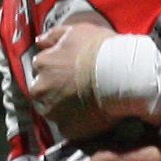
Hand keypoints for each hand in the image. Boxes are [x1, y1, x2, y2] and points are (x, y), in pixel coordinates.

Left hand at [23, 11, 119, 142]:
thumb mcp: (77, 31)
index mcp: (42, 64)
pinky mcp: (67, 129)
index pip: (41, 68)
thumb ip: (54, 35)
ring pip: (54, 112)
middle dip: (56, 91)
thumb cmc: (100, 49)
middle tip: (78, 89)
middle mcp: (40, 89)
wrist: (121, 75)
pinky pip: (69, 128)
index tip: (71, 71)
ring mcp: (52, 111)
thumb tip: (39, 41)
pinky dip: (77, 124)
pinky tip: (91, 117)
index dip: (57, 70)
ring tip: (85, 105)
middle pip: (43, 92)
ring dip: (64, 108)